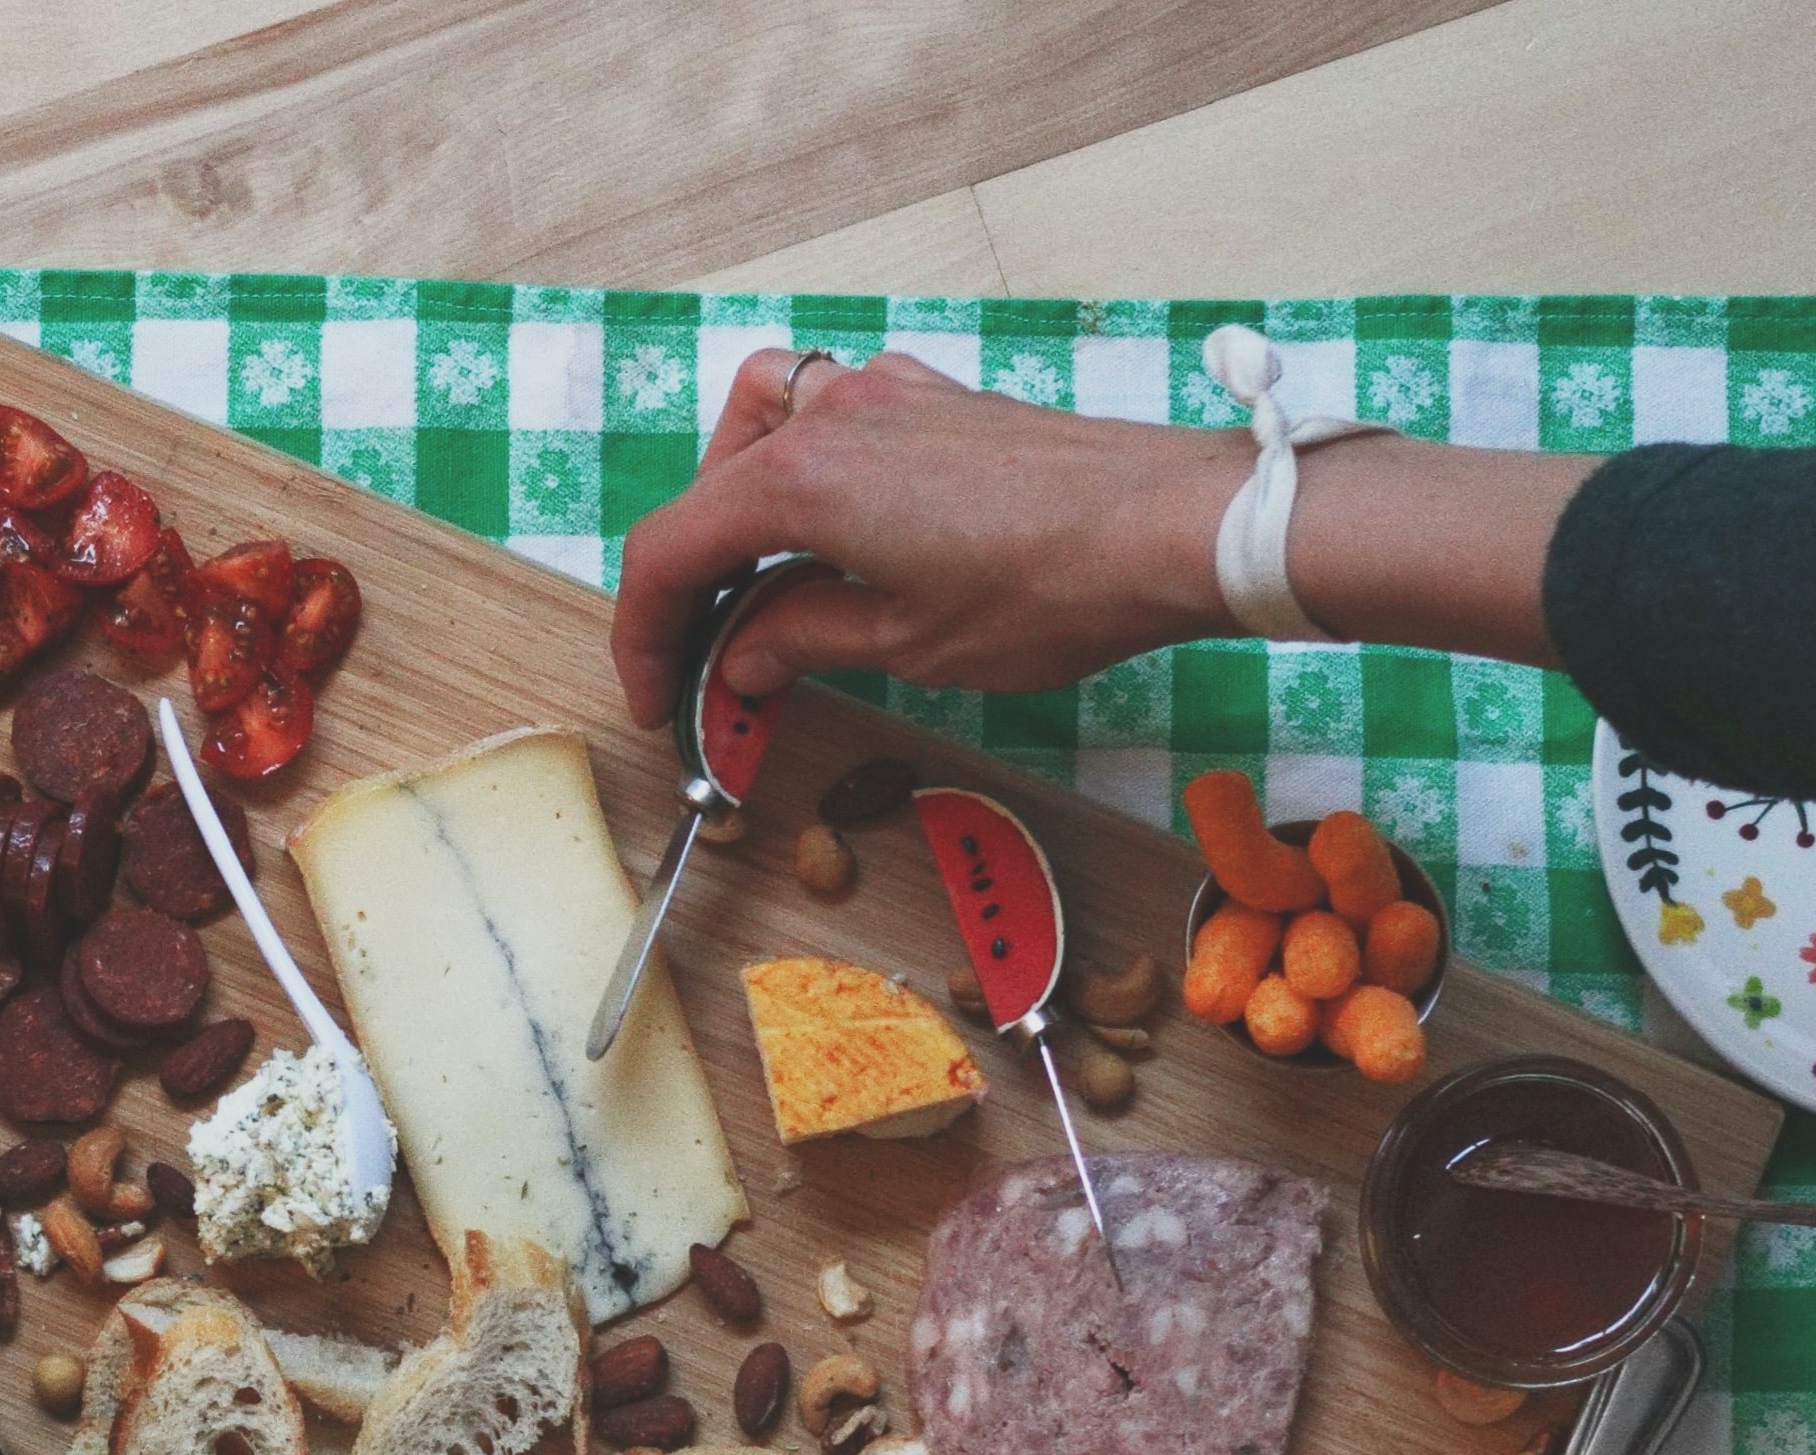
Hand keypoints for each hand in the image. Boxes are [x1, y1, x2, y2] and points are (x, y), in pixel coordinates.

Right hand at [609, 348, 1245, 725]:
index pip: (673, 550)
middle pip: (706, 487)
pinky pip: (830, 413)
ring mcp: (883, 395)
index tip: (656, 699)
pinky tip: (837, 532)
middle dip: (688, 578)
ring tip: (754, 579)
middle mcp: (827, 416)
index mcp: (799, 480)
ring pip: (761, 423)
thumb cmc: (1049, 587)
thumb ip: (802, 638)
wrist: (1170, 525)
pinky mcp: (933, 399)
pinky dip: (804, 468)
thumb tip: (739, 658)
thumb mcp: (906, 641)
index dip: (646, 634)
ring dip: (734, 500)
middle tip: (698, 658)